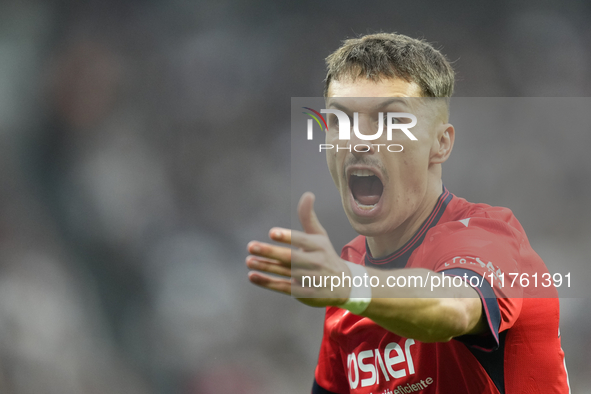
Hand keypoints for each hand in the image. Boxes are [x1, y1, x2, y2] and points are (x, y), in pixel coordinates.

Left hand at [246, 192, 349, 306]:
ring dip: (265, 266)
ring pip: (284, 272)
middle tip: (251, 245)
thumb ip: (308, 217)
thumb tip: (307, 194)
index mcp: (319, 246)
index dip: (287, 237)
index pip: (302, 240)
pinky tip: (252, 276)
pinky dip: (267, 282)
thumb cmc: (325, 255)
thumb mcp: (319, 236)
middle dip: (271, 252)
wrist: (343, 285)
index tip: (272, 233)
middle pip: (291, 258)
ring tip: (249, 260)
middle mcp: (315, 263)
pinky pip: (282, 287)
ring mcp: (309, 279)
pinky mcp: (303, 293)